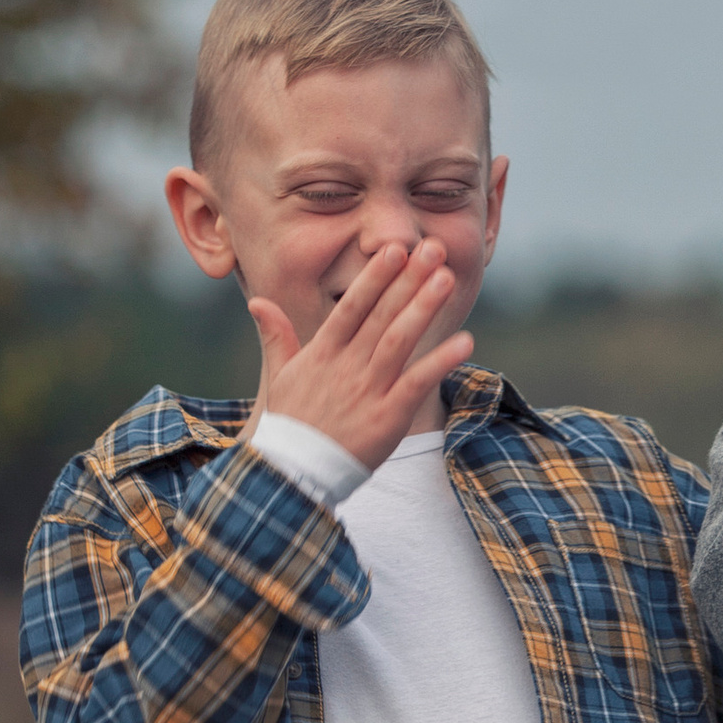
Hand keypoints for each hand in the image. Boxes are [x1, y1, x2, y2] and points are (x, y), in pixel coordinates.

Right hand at [247, 240, 475, 474]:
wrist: (294, 473)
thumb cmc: (292, 425)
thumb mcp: (280, 376)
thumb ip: (277, 336)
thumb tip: (258, 302)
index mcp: (323, 353)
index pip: (352, 307)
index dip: (375, 277)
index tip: (395, 250)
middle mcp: (346, 366)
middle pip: (380, 315)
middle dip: (407, 280)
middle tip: (432, 249)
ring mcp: (367, 391)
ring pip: (398, 341)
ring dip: (423, 308)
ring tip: (446, 279)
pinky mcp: (387, 417)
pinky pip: (417, 384)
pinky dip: (440, 362)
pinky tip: (465, 342)